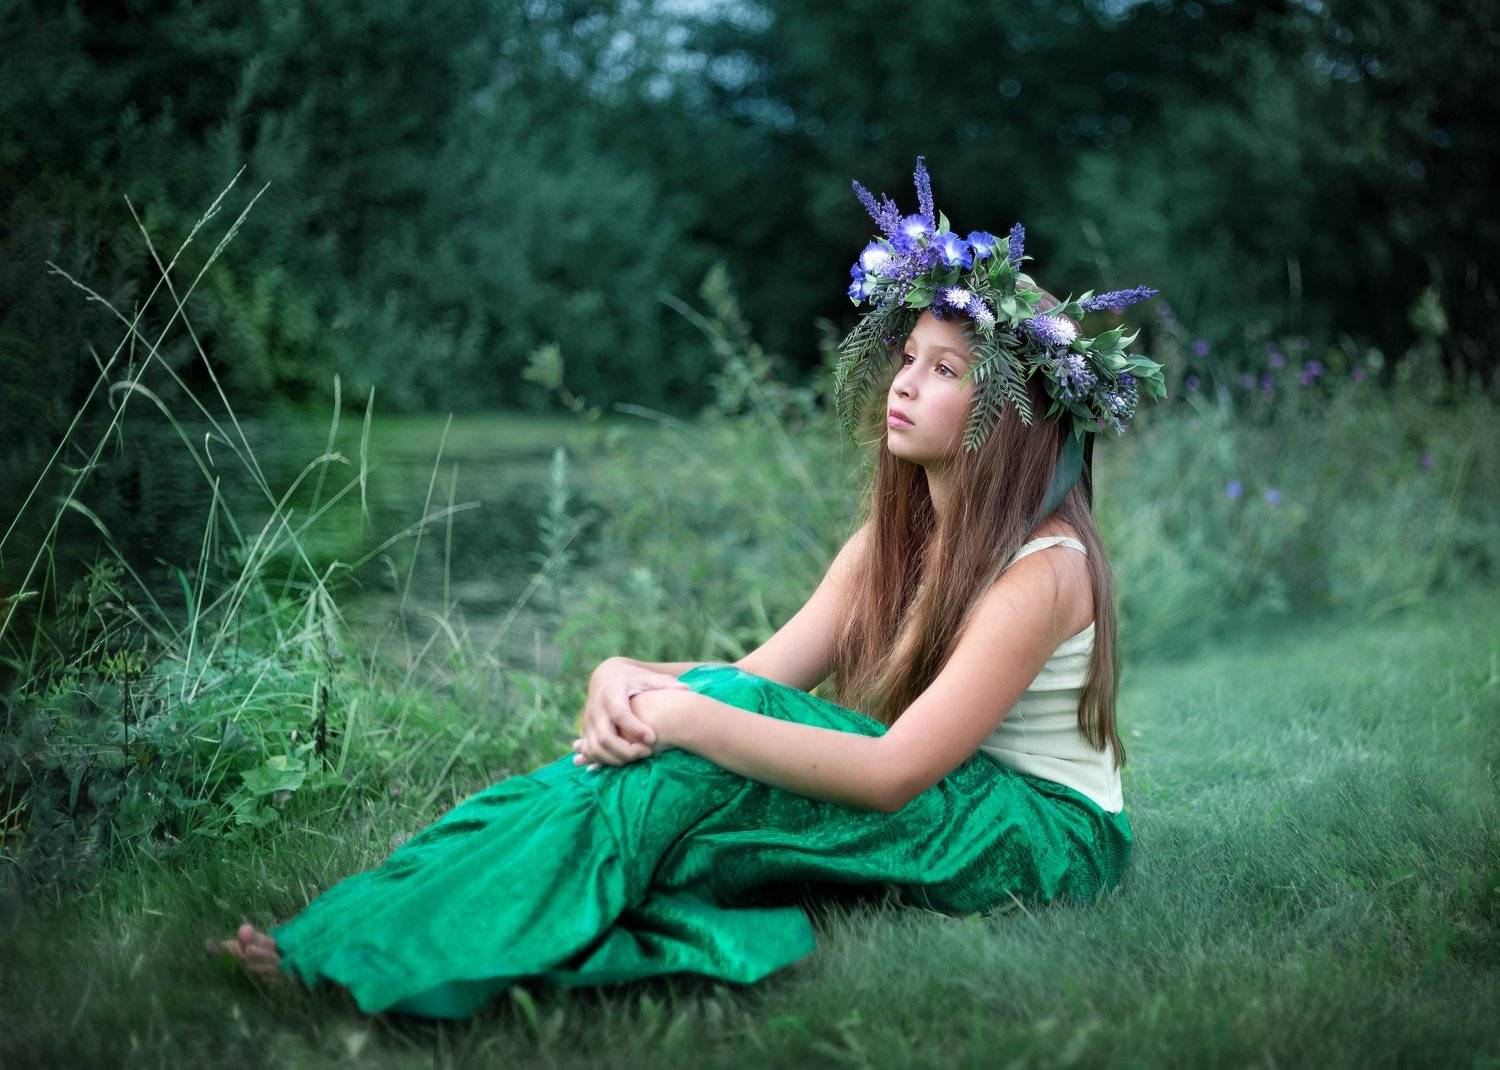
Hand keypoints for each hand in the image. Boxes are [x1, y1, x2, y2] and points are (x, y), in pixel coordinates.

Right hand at [572, 657, 691, 769]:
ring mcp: (588, 721)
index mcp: (612, 693)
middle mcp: (596, 708)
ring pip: (595, 748)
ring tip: (638, 757)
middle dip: (626, 750)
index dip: (635, 728)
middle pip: (606, 736)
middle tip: (647, 753)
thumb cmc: (632, 677)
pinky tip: (621, 761)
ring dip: (615, 758)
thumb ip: (665, 683)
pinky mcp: (585, 730)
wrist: (605, 675)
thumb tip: (687, 689)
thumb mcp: (646, 676)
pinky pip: (589, 751)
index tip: (652, 738)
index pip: (620, 714)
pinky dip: (602, 760)